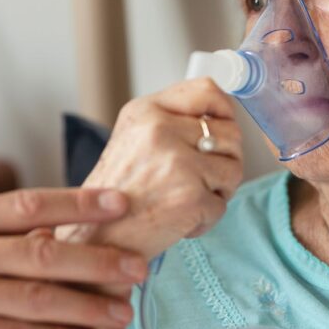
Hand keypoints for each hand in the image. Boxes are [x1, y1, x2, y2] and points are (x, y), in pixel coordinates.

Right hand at [58, 78, 243, 258]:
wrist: (95, 237)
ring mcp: (178, 163)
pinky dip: (205, 219)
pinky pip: (222, 205)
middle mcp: (160, 130)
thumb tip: (219, 119)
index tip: (223, 127)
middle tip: (197, 180)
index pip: (207, 91)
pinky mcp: (191, 197)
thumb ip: (171, 122)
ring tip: (185, 200)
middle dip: (223, 160)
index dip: (225, 110)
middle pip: (230, 134)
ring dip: (217, 191)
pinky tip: (178, 221)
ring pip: (233, 169)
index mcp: (146, 111)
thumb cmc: (115, 193)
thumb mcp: (133, 139)